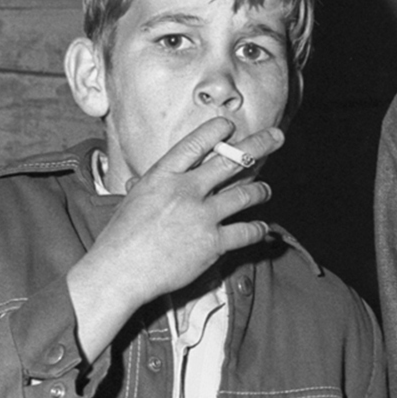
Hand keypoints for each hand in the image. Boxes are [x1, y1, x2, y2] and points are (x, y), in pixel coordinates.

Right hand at [66, 118, 281, 353]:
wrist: (121, 271)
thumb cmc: (120, 238)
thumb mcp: (130, 201)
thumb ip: (144, 187)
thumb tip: (138, 181)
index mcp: (163, 175)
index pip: (196, 143)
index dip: (217, 132)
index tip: (229, 126)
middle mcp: (186, 190)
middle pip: (231, 161)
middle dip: (258, 145)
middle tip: (276, 137)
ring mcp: (202, 216)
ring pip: (245, 194)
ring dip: (261, 190)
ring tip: (266, 190)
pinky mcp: (213, 243)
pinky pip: (246, 231)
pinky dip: (258, 229)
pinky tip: (262, 228)